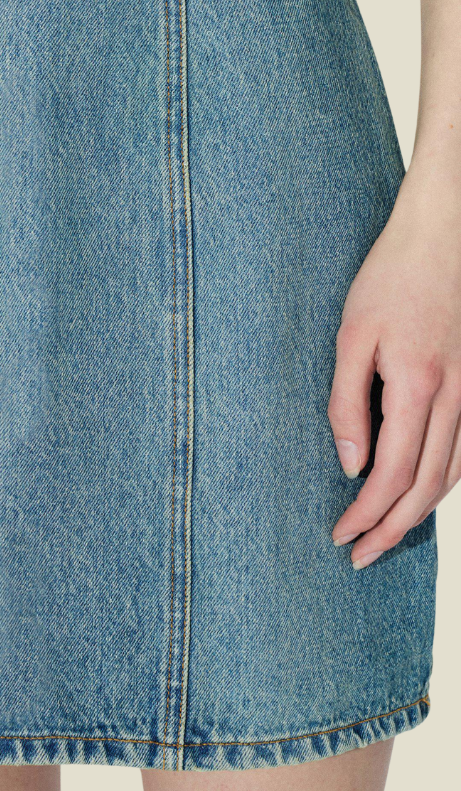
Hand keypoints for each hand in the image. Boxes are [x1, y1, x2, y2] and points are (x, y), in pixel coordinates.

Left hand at [329, 149, 460, 566]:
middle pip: (427, 488)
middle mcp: (456, 399)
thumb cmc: (392, 277)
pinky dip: (441, 483)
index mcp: (418, 387)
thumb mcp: (352, 335)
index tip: (340, 536)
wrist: (444, 234)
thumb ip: (348, 402)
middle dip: (392, 529)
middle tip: (361, 556)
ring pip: (452, 475)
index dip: (366, 514)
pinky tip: (421, 490)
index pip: (391, 475)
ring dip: (418, 511)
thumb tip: (350, 462)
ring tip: (387, 533)